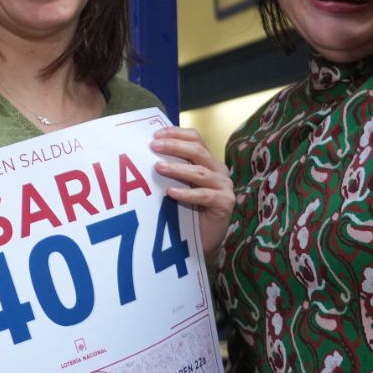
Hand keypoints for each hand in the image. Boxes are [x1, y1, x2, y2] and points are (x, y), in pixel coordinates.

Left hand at [151, 126, 233, 259]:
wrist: (202, 239)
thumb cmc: (188, 209)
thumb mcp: (179, 183)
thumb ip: (171, 167)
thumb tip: (147, 151)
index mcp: (208, 161)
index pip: (195, 139)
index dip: (176, 134)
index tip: (155, 135)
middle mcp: (218, 171)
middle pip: (198, 151)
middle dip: (174, 146)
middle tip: (154, 147)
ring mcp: (224, 187)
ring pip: (199, 172)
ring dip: (177, 169)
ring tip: (158, 167)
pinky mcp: (225, 203)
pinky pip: (204, 195)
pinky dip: (186, 193)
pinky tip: (170, 192)